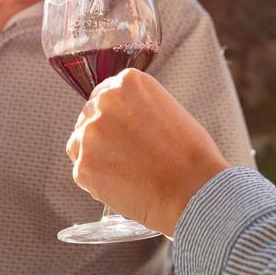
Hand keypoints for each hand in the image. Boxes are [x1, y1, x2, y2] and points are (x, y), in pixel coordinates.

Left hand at [65, 69, 229, 237]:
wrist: (195, 192)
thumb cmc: (190, 155)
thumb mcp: (167, 110)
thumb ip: (136, 107)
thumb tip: (117, 119)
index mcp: (128, 82)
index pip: (104, 95)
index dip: (113, 116)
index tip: (122, 132)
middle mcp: (104, 102)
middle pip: (89, 117)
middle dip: (103, 135)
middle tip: (127, 156)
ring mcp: (90, 134)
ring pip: (80, 143)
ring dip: (97, 156)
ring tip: (128, 172)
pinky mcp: (84, 166)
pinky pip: (83, 171)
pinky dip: (98, 181)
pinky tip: (124, 185)